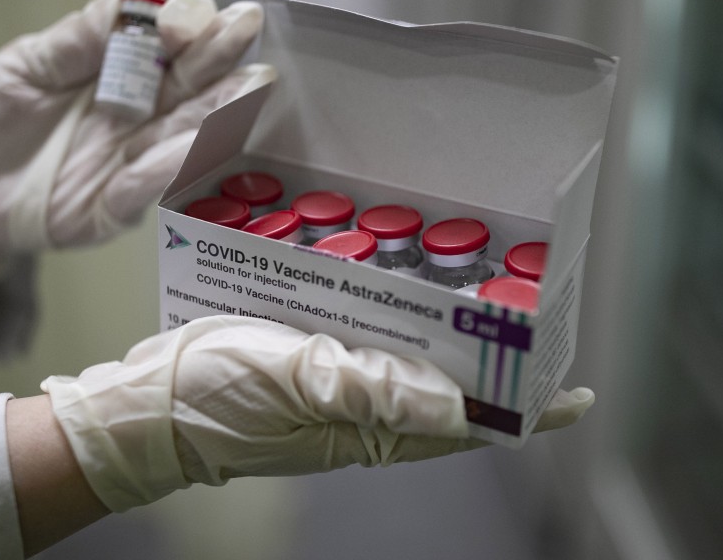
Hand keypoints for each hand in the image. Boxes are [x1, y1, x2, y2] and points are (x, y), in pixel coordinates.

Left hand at [0, 0, 273, 287]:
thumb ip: (77, 40)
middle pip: (190, 83)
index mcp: (124, 75)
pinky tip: (191, 145)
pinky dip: (165, 166)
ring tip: (252, 85)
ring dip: (218, 110)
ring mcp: (135, 161)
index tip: (193, 15)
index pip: (168, 44)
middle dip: (221, 56)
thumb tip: (131, 7)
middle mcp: (143, 116)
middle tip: (250, 28)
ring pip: (185, 133)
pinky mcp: (118, 209)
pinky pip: (145, 187)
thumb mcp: (26, 66)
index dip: (185, 25)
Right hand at [41, 316, 594, 511]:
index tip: (575, 396)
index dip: (524, 410)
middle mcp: (368, 414)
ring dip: (450, 340)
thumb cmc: (216, 400)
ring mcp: (341, 392)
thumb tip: (456, 401)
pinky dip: (396, 325)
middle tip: (531, 320)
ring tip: (481, 301)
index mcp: (373, 426)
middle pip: (451, 393)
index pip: (468, 424)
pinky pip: (371, 349)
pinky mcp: (314, 369)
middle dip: (496, 363)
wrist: (147, 406)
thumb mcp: (297, 383)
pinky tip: (399, 295)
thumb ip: (374, 385)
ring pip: (413, 367)